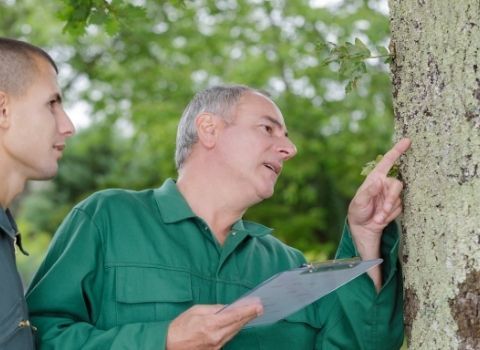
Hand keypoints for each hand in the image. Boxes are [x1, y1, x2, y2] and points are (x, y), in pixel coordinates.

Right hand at [166, 303, 262, 349]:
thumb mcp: (196, 310)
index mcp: (210, 324)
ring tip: (251, 313)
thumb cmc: (181, 325)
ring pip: (234, 332)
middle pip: (237, 325)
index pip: (234, 316)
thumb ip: (214, 309)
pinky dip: (233, 330)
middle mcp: (216, 336)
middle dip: (249, 316)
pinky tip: (237, 323)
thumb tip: (227, 307)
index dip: (248, 311)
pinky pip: (228, 338)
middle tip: (259, 308)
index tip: (258, 306)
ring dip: (243, 323)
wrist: (170, 345)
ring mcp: (216, 346)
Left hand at [347, 138, 410, 289]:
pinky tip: (381, 218)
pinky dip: (390, 215)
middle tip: (383, 211)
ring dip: (389, 209)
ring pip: (399, 198)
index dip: (397, 151)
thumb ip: (368, 192)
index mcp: (375, 178)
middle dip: (391, 199)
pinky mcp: (397, 205)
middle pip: (397, 185)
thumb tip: (378, 182)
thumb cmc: (357, 212)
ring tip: (378, 217)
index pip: (387, 162)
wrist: (363, 228)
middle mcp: (385, 184)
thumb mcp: (358, 202)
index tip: (407, 140)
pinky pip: (400, 208)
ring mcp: (391, 194)